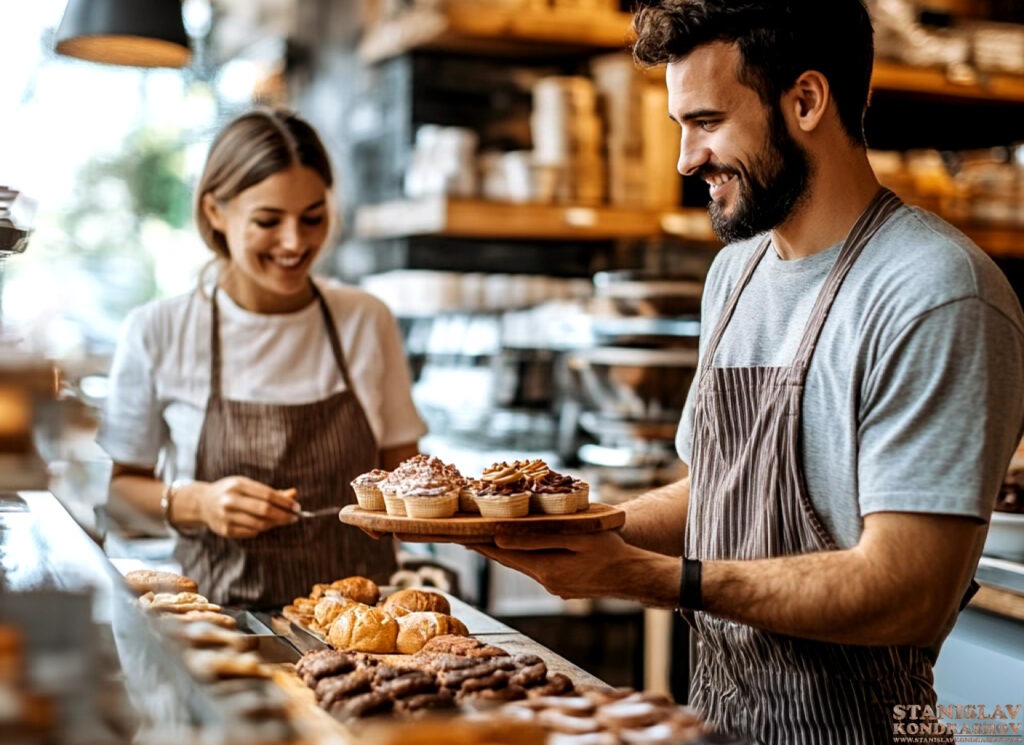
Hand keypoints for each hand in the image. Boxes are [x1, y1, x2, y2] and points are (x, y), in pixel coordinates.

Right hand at [190, 477, 299, 538]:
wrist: (203, 503)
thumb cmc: (232, 491)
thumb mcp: (249, 485)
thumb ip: (272, 491)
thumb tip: (294, 494)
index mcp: (238, 484)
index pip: (267, 495)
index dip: (285, 502)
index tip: (297, 507)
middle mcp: (230, 500)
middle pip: (264, 510)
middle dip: (283, 515)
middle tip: (295, 518)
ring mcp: (226, 516)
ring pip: (259, 524)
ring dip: (275, 524)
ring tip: (282, 520)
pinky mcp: (225, 530)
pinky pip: (251, 532)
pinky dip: (261, 529)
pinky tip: (263, 524)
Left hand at [472, 529, 646, 600]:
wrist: (636, 577)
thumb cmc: (611, 552)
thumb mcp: (576, 538)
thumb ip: (537, 538)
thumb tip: (500, 537)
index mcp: (547, 570)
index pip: (504, 555)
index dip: (481, 544)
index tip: (459, 535)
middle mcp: (547, 582)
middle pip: (509, 561)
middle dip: (488, 547)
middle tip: (466, 533)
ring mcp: (556, 587)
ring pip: (524, 565)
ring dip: (506, 552)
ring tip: (488, 536)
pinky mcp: (564, 586)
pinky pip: (538, 568)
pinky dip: (525, 556)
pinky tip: (522, 548)